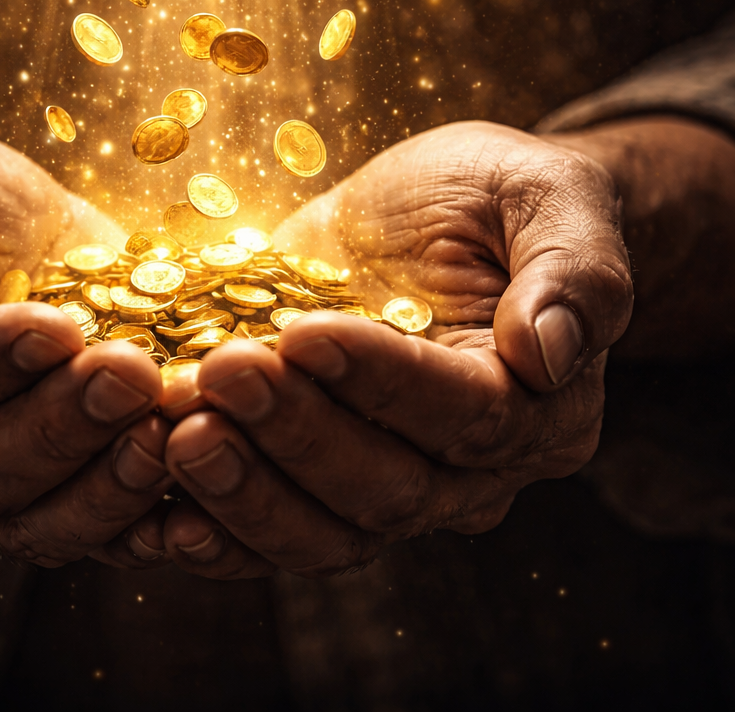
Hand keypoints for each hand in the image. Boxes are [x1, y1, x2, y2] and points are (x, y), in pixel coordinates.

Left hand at [148, 121, 633, 576]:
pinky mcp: (315, 480)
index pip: (466, 416)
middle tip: (219, 374)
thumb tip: (547, 353)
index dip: (382, 380)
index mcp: (543, 408)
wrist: (438, 216)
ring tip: (177, 431)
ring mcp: (390, 485)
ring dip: (246, 492)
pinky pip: (270, 539)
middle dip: (297, 434)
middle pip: (388, 489)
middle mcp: (472, 472)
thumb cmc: (500, 195)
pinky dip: (218, 535)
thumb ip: (575, 271)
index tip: (304, 331)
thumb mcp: (550, 196)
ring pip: (325, 533)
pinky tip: (159, 517)